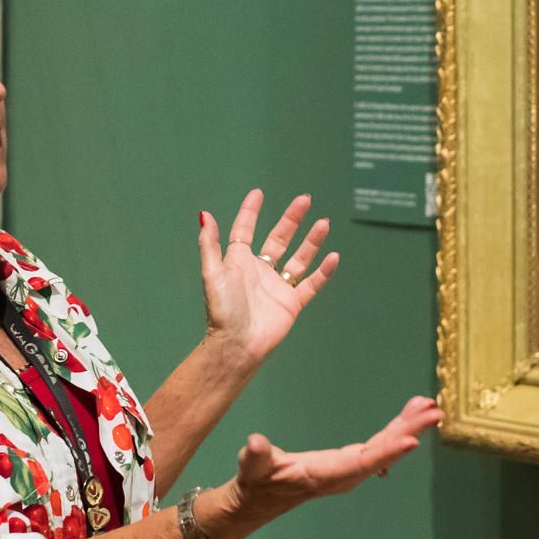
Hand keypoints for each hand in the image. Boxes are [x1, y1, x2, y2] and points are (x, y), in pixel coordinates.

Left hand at [199, 189, 337, 367]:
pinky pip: (311, 284)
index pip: (245, 230)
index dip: (250, 212)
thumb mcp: (212, 272)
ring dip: (311, 241)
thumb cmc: (222, 310)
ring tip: (323, 222)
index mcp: (239, 262)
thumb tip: (205, 214)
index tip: (258, 193)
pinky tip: (333, 256)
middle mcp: (260, 271)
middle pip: (278, 238)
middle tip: (304, 199)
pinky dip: (323, 271)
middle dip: (291, 219)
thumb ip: (210, 244)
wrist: (237, 345)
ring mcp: (277, 287)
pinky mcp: (292, 303)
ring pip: (299, 258)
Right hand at [206, 395, 440, 538]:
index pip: (362, 463)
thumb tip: (254, 443)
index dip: (387, 452)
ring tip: (430, 406)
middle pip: (383, 453)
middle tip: (435, 412)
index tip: (412, 441)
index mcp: (327, 475)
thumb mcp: (252, 467)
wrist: (259, 499)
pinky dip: (396, 429)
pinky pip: (380, 444)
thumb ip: (255, 457)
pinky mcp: (350, 461)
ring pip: (385, 447)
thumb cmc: (256, 481)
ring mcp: (350, 468)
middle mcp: (345, 474)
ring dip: (408, 428)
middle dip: (410, 432)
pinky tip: (410, 416)